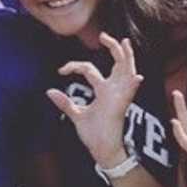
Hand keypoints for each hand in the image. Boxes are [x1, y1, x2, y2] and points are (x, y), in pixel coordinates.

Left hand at [47, 33, 142, 168]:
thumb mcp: (76, 115)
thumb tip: (49, 91)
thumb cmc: (93, 134)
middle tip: (104, 36)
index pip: (89, 69)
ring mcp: (119, 96)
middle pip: (118, 64)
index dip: (74, 66)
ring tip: (124, 43)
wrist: (101, 150)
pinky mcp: (120, 107)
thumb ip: (65, 103)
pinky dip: (133, 86)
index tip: (61, 71)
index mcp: (103, 91)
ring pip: (127, 71)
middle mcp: (113, 90)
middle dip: (114, 48)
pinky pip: (129, 95)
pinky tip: (137, 77)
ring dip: (127, 57)